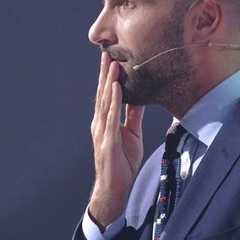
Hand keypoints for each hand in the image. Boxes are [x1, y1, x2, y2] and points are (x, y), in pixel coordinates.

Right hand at [88, 52, 144, 229]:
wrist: (115, 187)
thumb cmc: (122, 162)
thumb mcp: (132, 134)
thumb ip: (133, 116)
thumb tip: (139, 98)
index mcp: (106, 121)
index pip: (107, 94)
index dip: (108, 76)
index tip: (112, 57)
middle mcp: (101, 123)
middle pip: (103, 94)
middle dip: (105, 73)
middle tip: (108, 52)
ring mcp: (103, 132)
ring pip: (105, 102)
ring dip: (109, 82)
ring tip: (113, 64)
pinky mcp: (109, 142)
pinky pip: (112, 118)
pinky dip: (113, 102)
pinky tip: (115, 88)